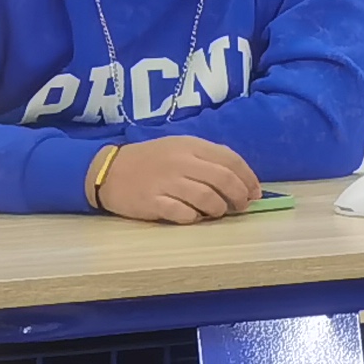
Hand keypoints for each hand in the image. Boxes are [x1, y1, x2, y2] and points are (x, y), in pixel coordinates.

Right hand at [97, 135, 262, 224]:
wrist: (108, 170)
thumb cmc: (150, 161)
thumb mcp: (179, 147)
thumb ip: (207, 157)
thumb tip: (240, 177)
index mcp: (190, 145)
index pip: (230, 160)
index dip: (248, 178)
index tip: (255, 192)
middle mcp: (180, 162)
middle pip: (223, 179)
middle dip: (239, 196)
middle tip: (241, 206)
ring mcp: (165, 182)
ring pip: (206, 198)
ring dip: (218, 209)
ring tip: (217, 212)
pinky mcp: (152, 202)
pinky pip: (182, 213)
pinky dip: (194, 217)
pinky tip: (193, 217)